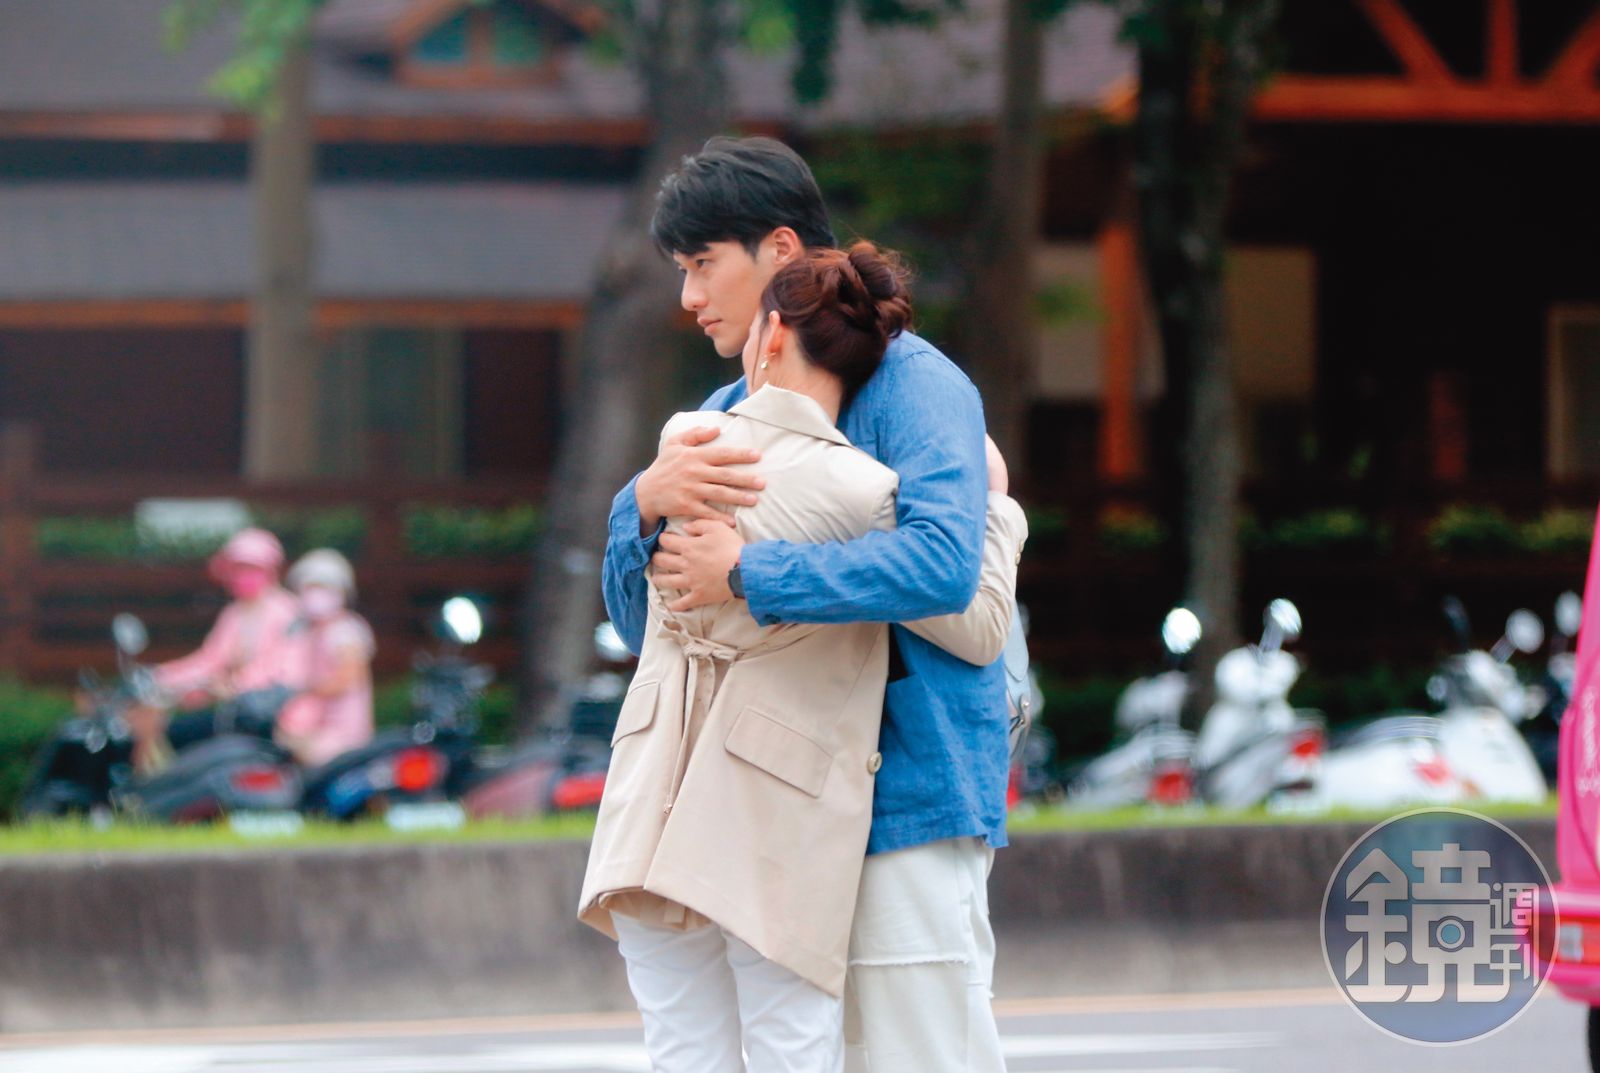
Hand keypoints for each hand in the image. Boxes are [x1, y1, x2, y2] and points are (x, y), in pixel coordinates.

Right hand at [636, 426, 763, 534]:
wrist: (646, 492)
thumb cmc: (663, 466)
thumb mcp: (674, 444)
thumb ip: (695, 434)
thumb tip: (717, 428)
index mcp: (694, 456)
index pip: (721, 454)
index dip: (740, 454)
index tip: (757, 456)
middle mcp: (694, 472)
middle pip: (725, 476)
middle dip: (745, 479)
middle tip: (762, 483)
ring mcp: (690, 490)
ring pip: (719, 494)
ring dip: (738, 498)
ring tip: (754, 500)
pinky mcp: (686, 506)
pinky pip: (706, 512)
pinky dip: (719, 518)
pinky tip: (733, 522)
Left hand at [653, 519, 745, 611]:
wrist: (744, 570)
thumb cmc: (732, 547)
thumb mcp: (718, 527)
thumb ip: (699, 525)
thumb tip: (685, 527)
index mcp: (688, 547)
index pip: (666, 541)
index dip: (663, 538)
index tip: (663, 538)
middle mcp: (685, 565)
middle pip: (662, 561)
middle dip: (656, 558)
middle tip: (656, 557)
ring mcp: (691, 582)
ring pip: (667, 582)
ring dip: (659, 579)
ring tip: (655, 579)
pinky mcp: (699, 596)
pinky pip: (683, 603)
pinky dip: (676, 605)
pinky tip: (671, 606)